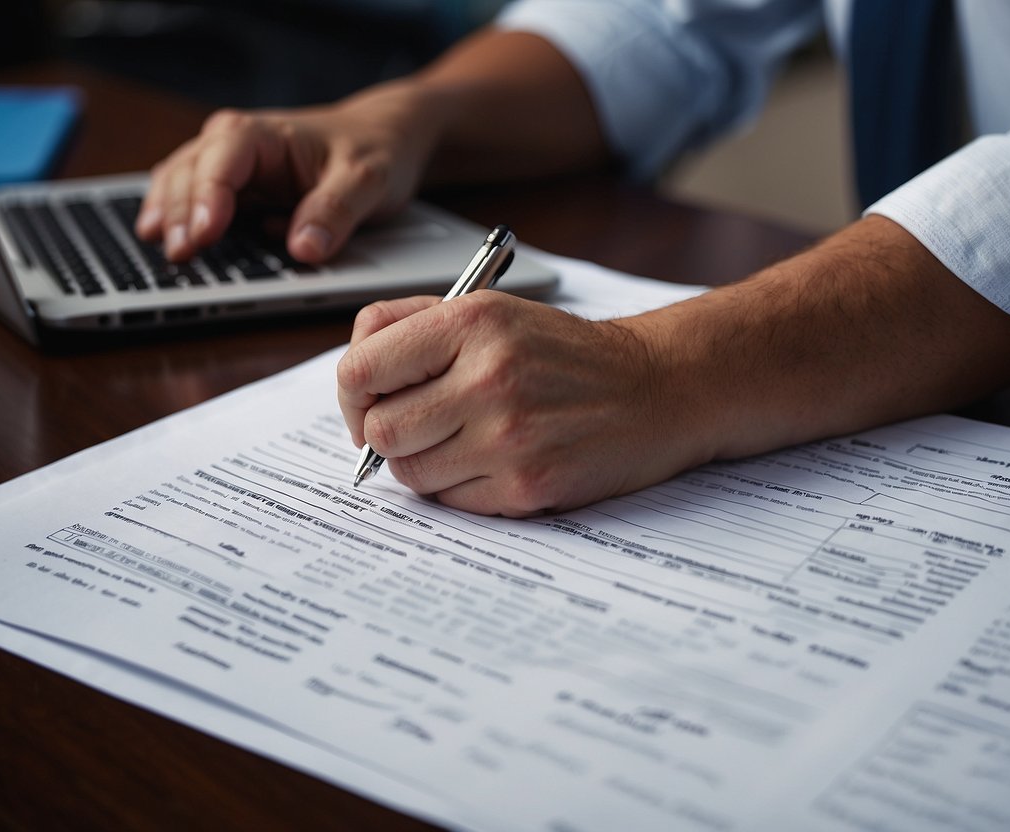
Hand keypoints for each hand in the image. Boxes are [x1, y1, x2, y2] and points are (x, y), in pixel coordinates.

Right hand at [135, 80, 440, 261]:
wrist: (382, 136)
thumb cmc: (372, 150)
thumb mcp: (367, 179)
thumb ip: (336, 211)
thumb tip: (304, 249)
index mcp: (261, 135)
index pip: (220, 164)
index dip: (207, 201)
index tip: (204, 236)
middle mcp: (233, 143)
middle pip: (188, 175)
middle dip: (178, 215)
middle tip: (179, 256)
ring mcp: (228, 165)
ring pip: (179, 184)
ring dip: (167, 216)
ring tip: (158, 249)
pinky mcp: (232, 188)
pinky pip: (190, 198)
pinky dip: (175, 217)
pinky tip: (161, 240)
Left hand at [336, 292, 706, 516]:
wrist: (656, 388)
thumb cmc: (565, 354)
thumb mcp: (492, 310)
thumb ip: (412, 326)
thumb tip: (353, 377)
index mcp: (472, 322)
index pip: (360, 369)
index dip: (354, 393)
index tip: (369, 401)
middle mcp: (488, 376)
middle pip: (379, 430)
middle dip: (386, 433)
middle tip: (414, 427)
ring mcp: (508, 436)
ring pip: (410, 472)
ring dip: (425, 463)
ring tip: (462, 442)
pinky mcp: (527, 486)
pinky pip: (452, 501)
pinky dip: (461, 488)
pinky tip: (495, 461)